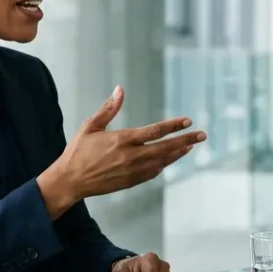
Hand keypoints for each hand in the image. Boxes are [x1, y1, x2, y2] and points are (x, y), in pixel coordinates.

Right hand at [38, 86, 205, 217]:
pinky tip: (169, 158)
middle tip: (202, 135)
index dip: (173, 126)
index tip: (187, 121)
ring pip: (162, 161)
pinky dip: (164, 164)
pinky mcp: (131, 182)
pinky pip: (153, 173)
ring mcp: (132, 171)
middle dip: (186, 140)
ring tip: (190, 146)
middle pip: (165, 147)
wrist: (70, 181)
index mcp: (122, 140)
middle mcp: (130, 156)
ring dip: (177, 153)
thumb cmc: (78, 151)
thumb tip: (120, 89)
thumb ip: (108, 109)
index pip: (155, 131)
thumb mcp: (90, 126)